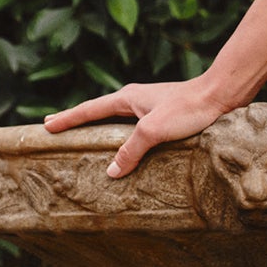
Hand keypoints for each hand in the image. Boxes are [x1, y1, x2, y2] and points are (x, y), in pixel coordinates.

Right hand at [41, 76, 231, 181]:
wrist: (221, 95)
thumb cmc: (188, 109)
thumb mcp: (153, 131)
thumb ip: (130, 151)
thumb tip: (111, 172)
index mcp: (126, 98)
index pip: (88, 110)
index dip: (66, 119)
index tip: (46, 126)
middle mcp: (134, 99)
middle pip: (97, 111)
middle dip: (76, 120)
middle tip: (55, 126)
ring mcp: (148, 106)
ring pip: (115, 119)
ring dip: (98, 127)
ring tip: (85, 137)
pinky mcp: (163, 114)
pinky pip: (131, 126)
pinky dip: (119, 134)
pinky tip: (124, 144)